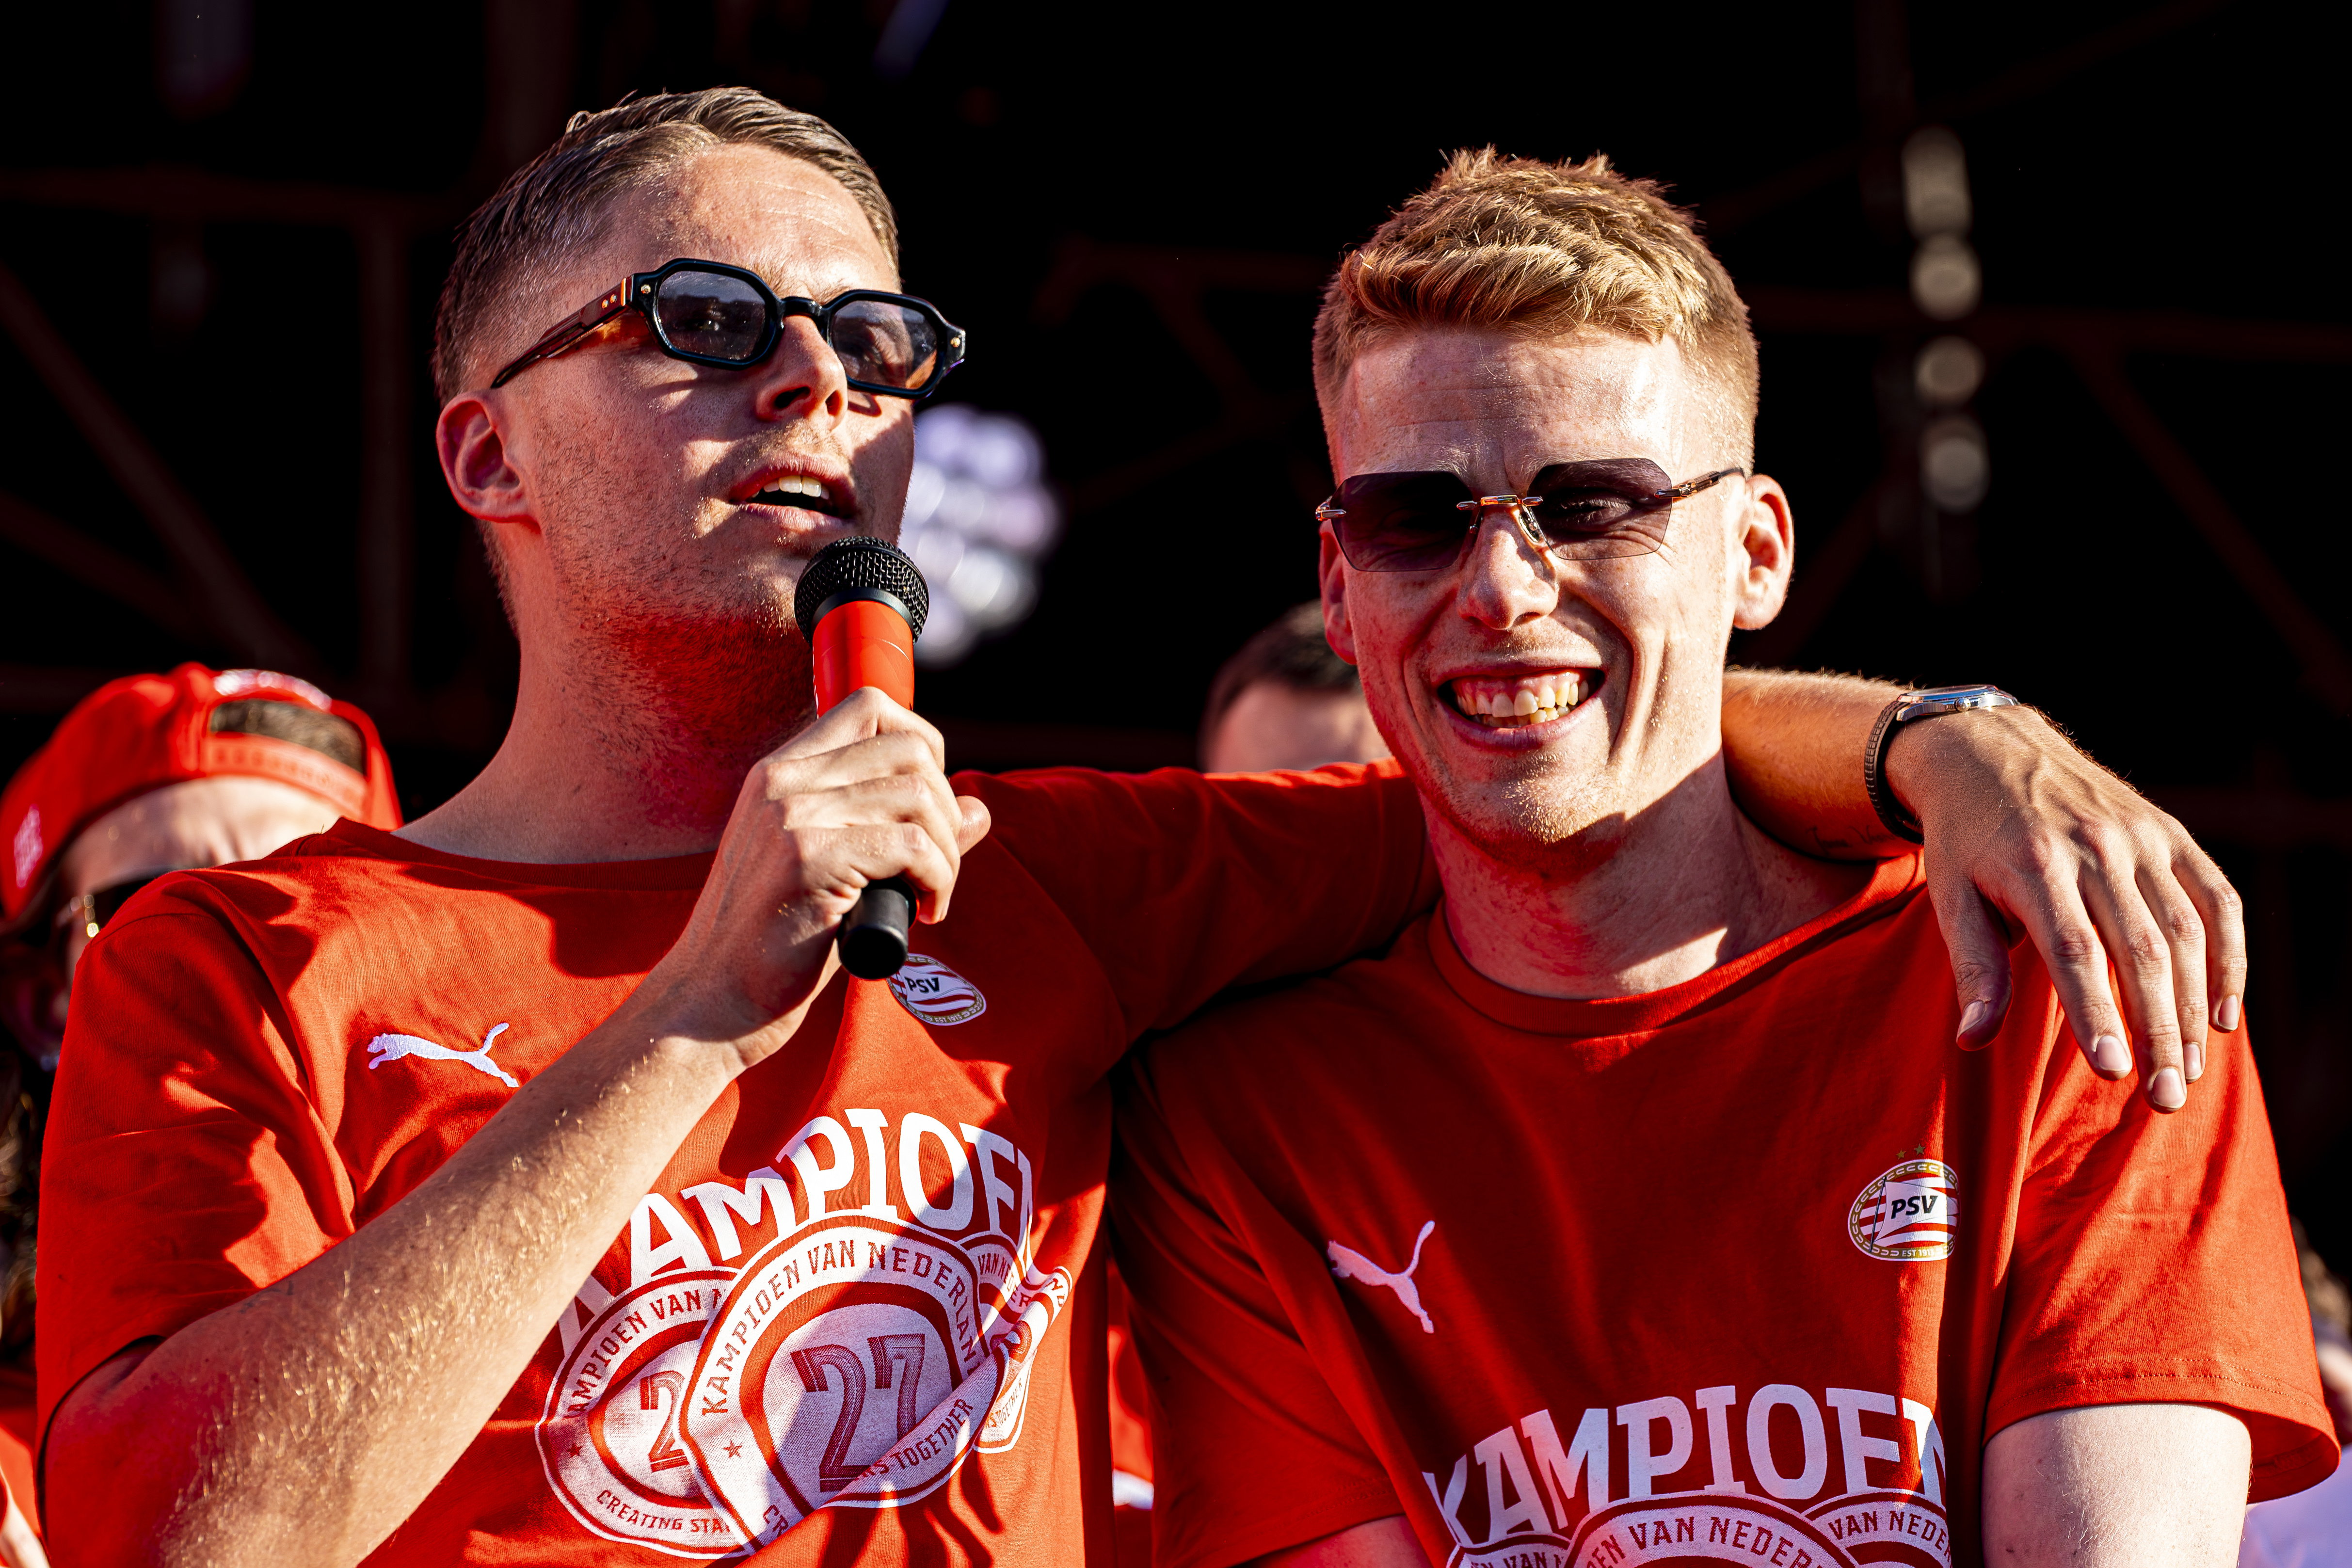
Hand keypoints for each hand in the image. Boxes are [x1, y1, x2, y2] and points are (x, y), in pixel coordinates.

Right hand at [637, 687, 990, 1064]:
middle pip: (909, 748)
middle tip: (935, 864)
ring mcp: (794, 817)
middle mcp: (784, 782)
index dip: (923, 745)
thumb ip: (898, 830)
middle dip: (946, 807)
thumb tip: (979, 809)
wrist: (710, 1002)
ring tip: (929, 894)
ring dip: (946, 850)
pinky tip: (923, 913)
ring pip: (920, 795)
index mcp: (780, 773)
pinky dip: (938, 880)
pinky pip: (913, 847)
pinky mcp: (809, 860)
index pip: (870, 708)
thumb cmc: (773, 943)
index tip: (929, 808)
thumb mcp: (834, 868)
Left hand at [1887, 706, 2242, 1111]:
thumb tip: (1972, 1040)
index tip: (2114, 1071)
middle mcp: (2095, 847)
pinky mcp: (2170, 832)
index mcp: (2034, 864)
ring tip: (2186, 1073)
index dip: (2096, 1013)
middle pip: (2139, 951)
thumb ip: (1973, 966)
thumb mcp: (1949, 893)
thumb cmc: (1966, 838)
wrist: (1991, 749)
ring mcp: (2140, 836)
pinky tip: (2221, 1018)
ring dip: (2192, 1009)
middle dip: (2156, 1031)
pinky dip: (2228, 959)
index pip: (2075, 951)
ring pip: (2184, 933)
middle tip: (2164, 1100)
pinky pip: (2217, 900)